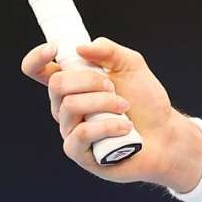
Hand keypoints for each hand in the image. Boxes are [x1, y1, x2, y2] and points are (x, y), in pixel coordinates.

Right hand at [21, 37, 201, 191]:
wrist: (165, 134)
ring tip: (125, 107)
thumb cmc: (145, 100)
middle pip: (57, 84)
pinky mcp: (80, 153)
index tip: (54, 48)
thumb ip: (108, 50)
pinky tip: (125, 127)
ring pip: (70, 106)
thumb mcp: (131, 64)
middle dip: (89, 80)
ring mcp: (71, 130)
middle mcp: (66, 107)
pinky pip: (81, 134)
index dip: (37, 58)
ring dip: (103, 102)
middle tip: (112, 86)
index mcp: (73, 84)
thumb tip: (80, 47)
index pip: (39, 70)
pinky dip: (107, 126)